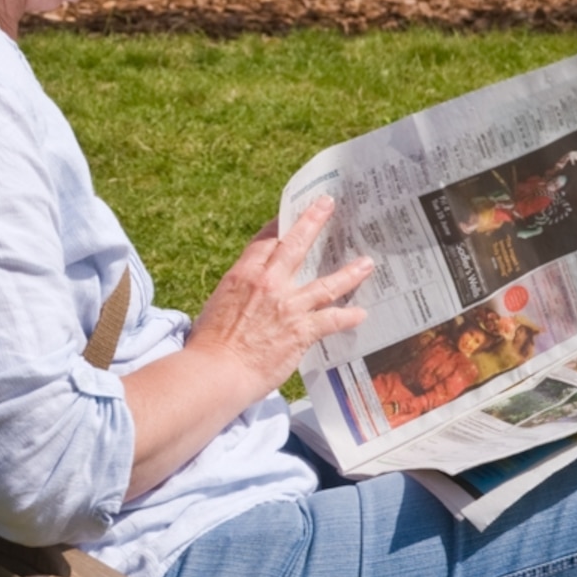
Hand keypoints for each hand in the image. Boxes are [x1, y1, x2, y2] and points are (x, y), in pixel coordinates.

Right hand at [180, 197, 373, 403]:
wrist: (216, 371)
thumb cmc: (209, 345)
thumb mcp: (217, 305)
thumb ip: (238, 295)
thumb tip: (248, 297)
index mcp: (242, 275)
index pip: (265, 242)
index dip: (279, 226)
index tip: (289, 217)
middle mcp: (267, 284)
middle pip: (295, 245)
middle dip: (313, 221)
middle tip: (328, 205)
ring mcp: (287, 306)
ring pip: (326, 283)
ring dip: (349, 272)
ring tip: (366, 263)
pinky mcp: (301, 331)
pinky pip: (332, 319)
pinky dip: (348, 316)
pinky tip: (360, 314)